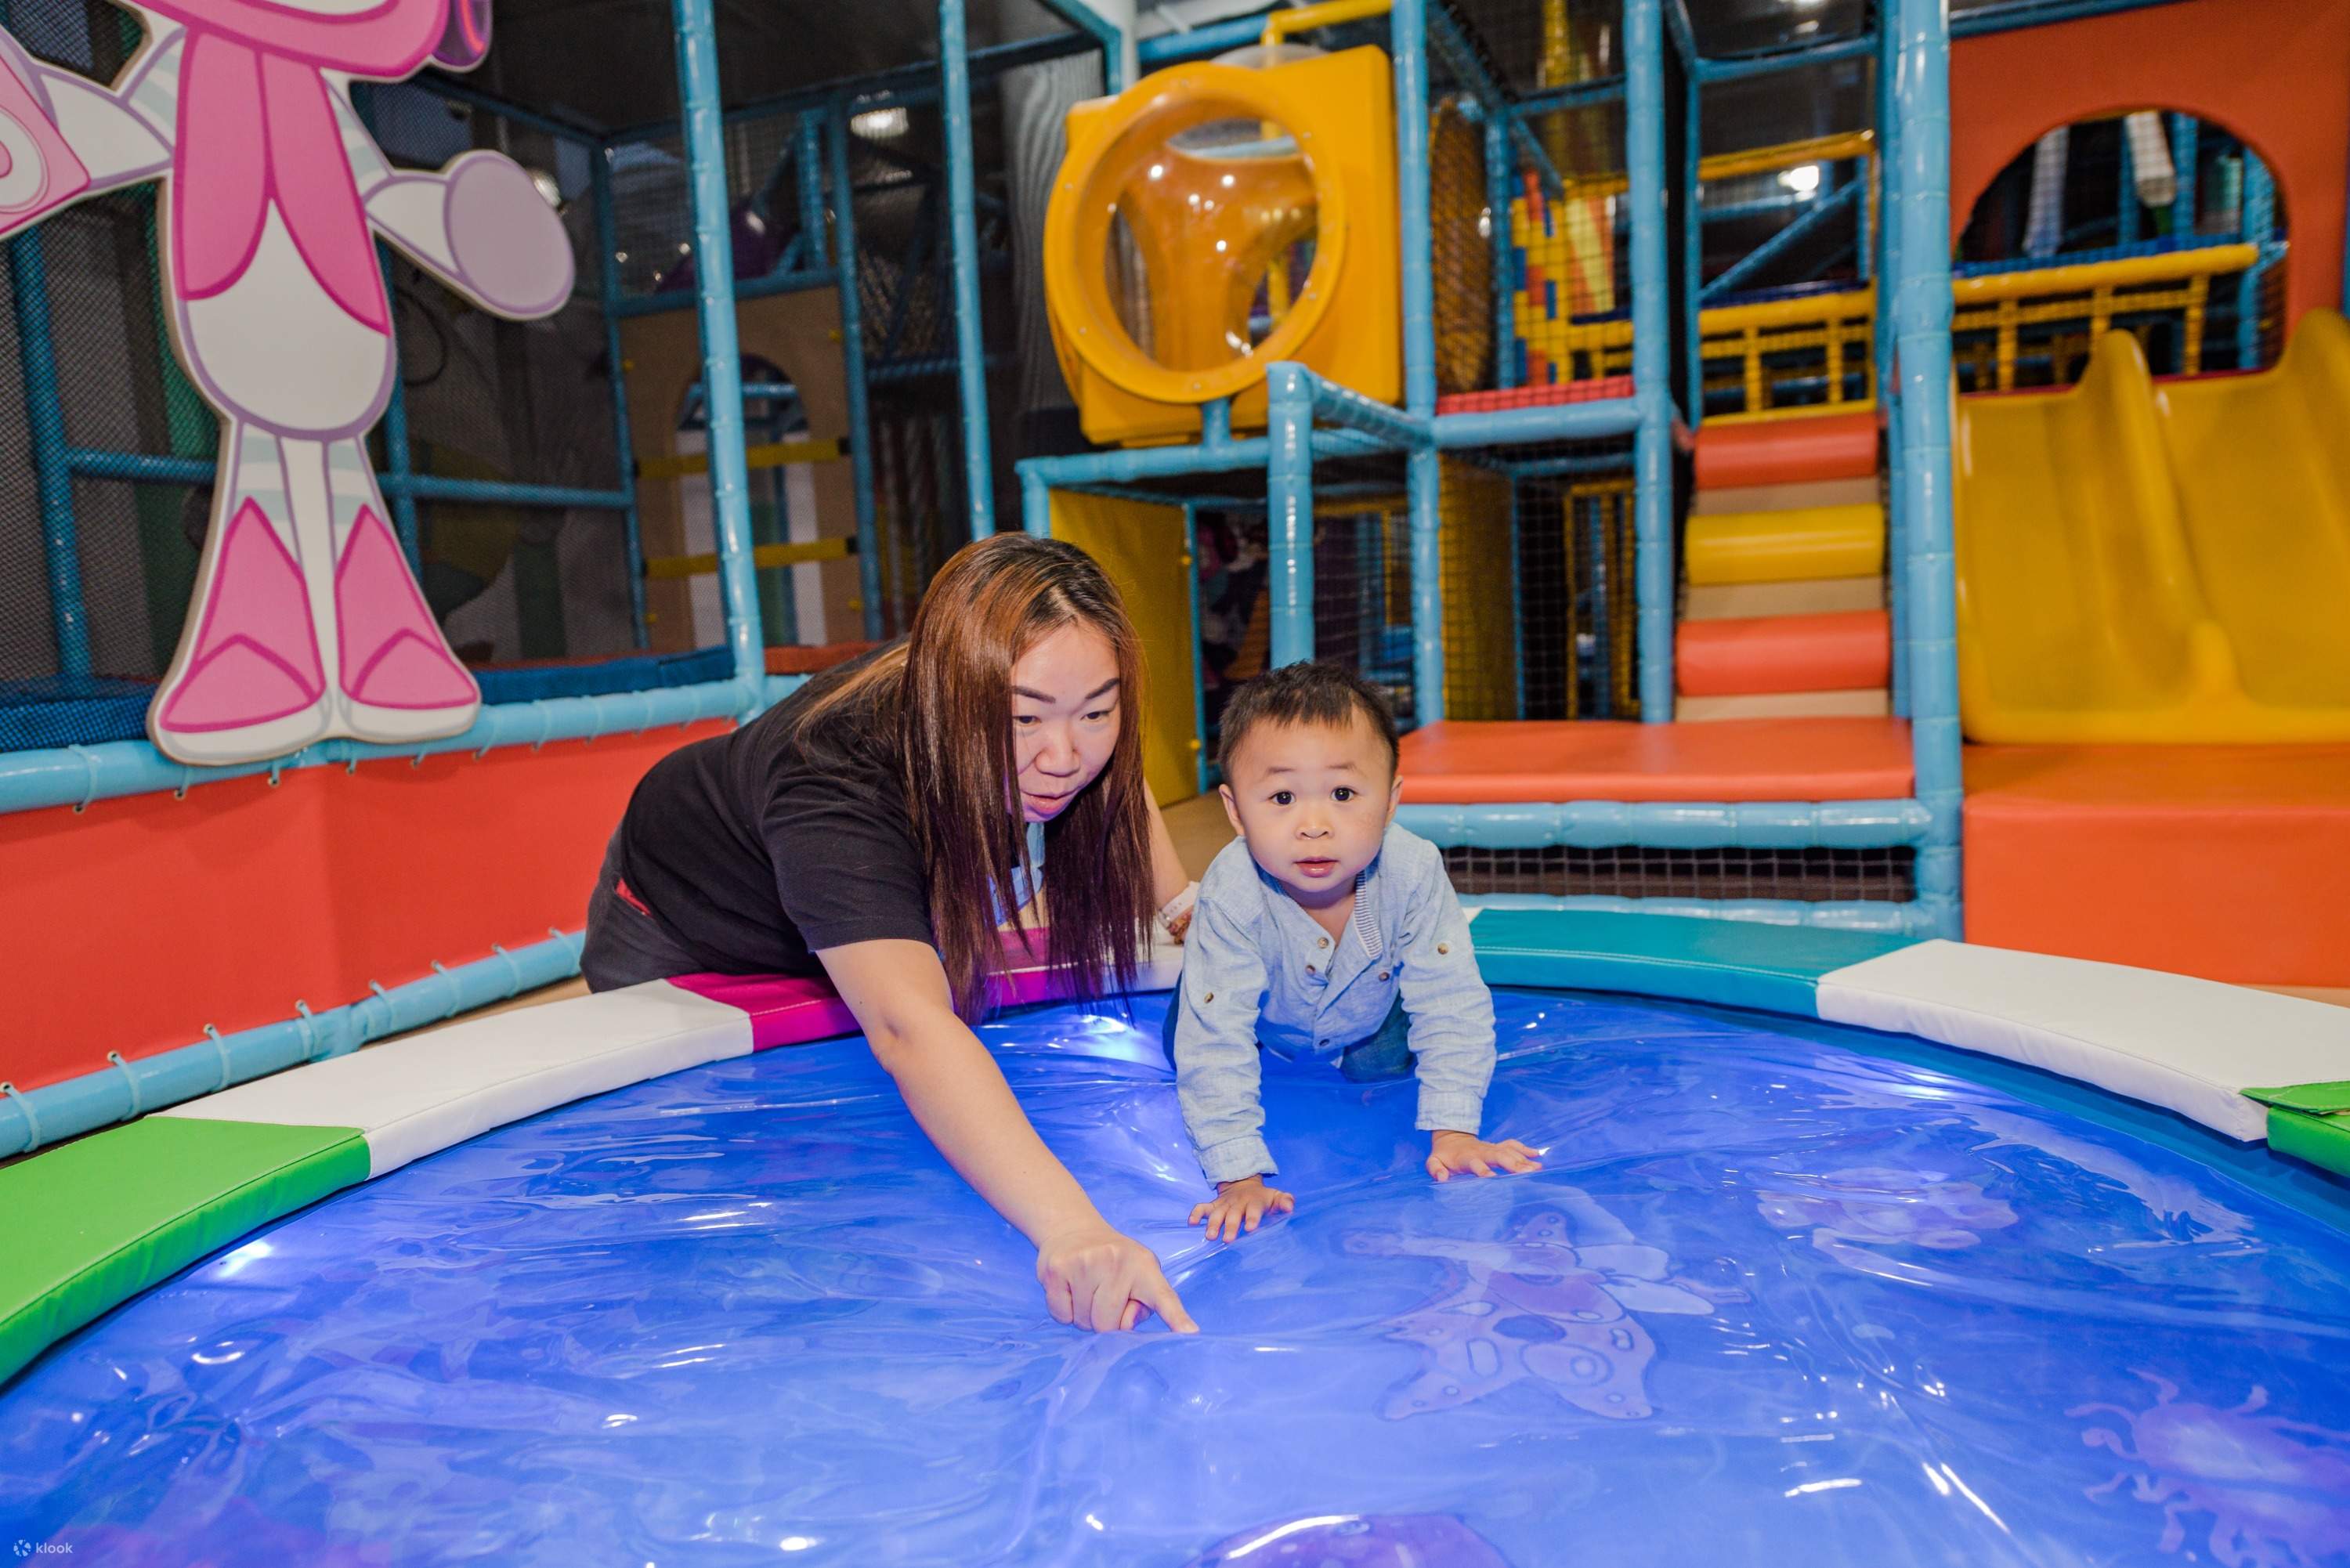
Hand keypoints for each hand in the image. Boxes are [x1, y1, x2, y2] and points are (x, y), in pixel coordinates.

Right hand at [1035, 1222, 1198, 1332]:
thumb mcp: (1138, 1276)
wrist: (1073, 1229)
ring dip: (1083, 1316)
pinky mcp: (1057, 1269)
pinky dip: (1064, 1311)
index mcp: (1144, 1266)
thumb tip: (1127, 1323)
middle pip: (1108, 1325)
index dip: (1176, 1317)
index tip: (1190, 1333)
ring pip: (1083, 1322)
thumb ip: (1143, 1305)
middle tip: (1101, 1297)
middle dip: (1104, 1322)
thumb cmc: (1113, 1263)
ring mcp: (1084, 1262)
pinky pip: (1061, 1315)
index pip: (1163, 1296)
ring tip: (1085, 1289)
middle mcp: (1116, 1261)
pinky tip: (1068, 1289)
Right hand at [1187, 1174, 1294, 1241]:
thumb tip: (1290, 1207)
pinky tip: (1191, 1223)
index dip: (1252, 1218)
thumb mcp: (1276, 1197)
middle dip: (1229, 1226)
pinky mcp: (1213, 1206)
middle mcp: (1237, 1204)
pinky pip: (1202, 1208)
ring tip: (1210, 1236)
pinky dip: (1196, 1213)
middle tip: (1228, 1239)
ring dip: (1212, 1224)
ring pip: (1216, 1213)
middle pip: (1233, 1215)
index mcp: (1254, 1202)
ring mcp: (1224, 1204)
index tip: (1251, 1228)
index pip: (1253, 1209)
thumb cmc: (1262, 1198)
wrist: (1243, 1184)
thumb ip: (1285, 1201)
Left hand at [1426, 1130, 1542, 1181]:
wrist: (1451, 1138)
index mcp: (1467, 1157)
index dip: (1483, 1171)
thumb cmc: (1443, 1156)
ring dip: (1524, 1160)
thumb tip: (1441, 1178)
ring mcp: (1492, 1147)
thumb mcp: (1433, 1162)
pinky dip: (1525, 1149)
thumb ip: (1435, 1169)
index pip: (1476, 1163)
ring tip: (1538, 1169)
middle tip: (1527, 1174)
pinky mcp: (1498, 1146)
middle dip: (1513, 1164)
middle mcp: (1483, 1151)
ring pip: (1510, 1151)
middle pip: (1499, 1156)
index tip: (1492, 1179)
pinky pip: (1513, 1145)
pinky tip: (1538, 1155)